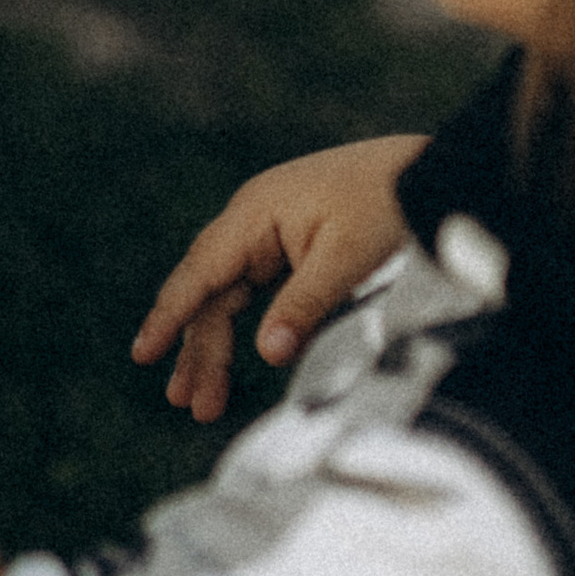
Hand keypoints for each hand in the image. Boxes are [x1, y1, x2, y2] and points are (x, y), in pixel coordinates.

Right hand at [131, 134, 426, 420]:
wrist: (432, 170)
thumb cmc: (388, 204)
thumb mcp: (348, 258)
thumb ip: (304, 306)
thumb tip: (265, 356)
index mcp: (254, 214)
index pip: (201, 273)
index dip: (170, 316)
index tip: (142, 353)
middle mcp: (252, 221)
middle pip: (211, 293)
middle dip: (197, 349)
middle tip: (189, 405)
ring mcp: (269, 232)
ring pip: (228, 296)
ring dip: (214, 345)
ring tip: (202, 401)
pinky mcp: (290, 246)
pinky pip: (252, 291)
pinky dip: (242, 327)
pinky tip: (233, 359)